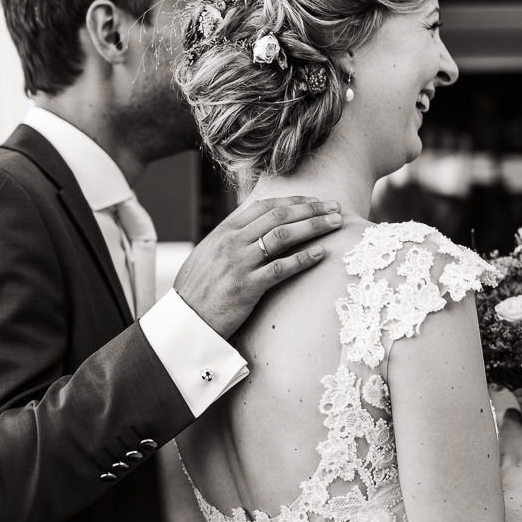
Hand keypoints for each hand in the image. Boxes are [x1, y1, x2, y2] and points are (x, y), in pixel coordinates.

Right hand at [173, 196, 341, 337]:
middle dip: (312, 209)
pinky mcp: (247, 287)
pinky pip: (280, 268)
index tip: (316, 201)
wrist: (184, 320)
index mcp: (225, 231)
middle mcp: (232, 241)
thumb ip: (232, 238)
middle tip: (336, 207)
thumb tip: (255, 226)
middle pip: (279, 216)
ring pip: (283, 236)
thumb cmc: (199, 288)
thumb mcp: (210, 253)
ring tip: (337, 224)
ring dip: (314, 227)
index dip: (294, 201)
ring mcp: (239, 263)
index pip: (265, 206)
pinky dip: (303, 259)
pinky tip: (321, 254)